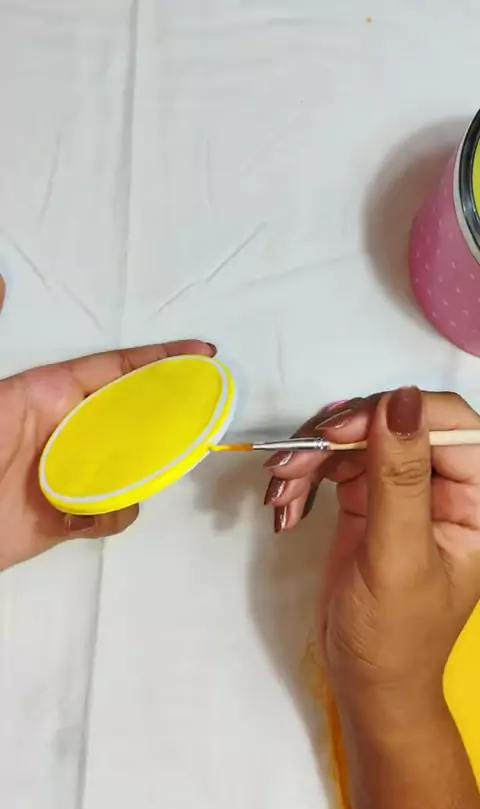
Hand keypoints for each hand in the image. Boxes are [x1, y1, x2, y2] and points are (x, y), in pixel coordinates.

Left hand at [0, 339, 215, 569]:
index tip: (205, 356)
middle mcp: (71, 430)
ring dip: (142, 475)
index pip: (118, 369)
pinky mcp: (73, 514)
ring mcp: (75, 472)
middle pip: (134, 417)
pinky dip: (111, 516)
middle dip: (168, 420)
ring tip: (128, 483)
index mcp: (52, 394)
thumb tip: (0, 277)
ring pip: (133, 465)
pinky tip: (84, 521)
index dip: (162, 359)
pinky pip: (115, 510)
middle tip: (201, 426)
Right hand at [265, 389, 479, 727]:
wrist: (365, 681)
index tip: (340, 432)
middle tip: (291, 463)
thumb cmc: (395, 635)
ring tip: (278, 494)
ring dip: (311, 459)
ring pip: (358, 439)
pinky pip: (334, 465)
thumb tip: (402, 398)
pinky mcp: (367, 498)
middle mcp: (445, 485)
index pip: (451, 425)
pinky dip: (304, 480)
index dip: (396, 413)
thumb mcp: (398, 557)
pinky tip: (286, 509)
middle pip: (395, 422)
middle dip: (339, 437)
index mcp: (477, 499)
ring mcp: (402, 489)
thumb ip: (400, 479)